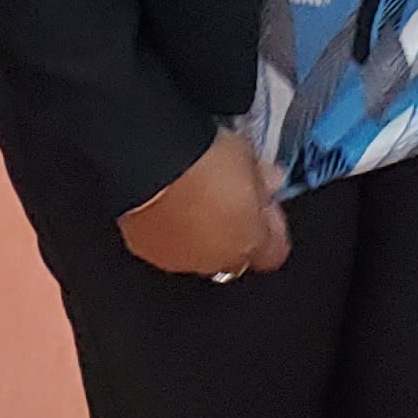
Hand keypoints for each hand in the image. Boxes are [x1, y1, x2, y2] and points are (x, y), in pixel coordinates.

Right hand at [118, 127, 289, 277]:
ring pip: (197, 251)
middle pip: (234, 253)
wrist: (152, 165)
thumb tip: (269, 183)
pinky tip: (166, 200)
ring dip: (200, 231)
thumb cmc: (206, 160)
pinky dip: (168, 226)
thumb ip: (262, 179)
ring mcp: (177, 259)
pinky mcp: (144, 248)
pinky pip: (164, 241)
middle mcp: (215, 260)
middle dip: (234, 227)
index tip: (265, 202)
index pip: (273, 250)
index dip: (270, 226)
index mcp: (249, 242)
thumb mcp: (248, 156)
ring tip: (192, 196)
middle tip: (228, 195)